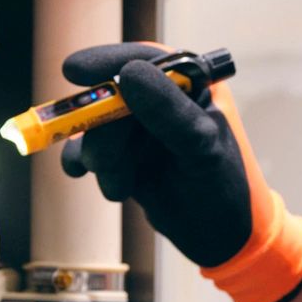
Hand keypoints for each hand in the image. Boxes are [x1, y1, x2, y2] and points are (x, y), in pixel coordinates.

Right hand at [58, 43, 301, 301]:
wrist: (226, 241)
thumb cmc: (227, 189)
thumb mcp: (201, 148)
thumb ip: (168, 111)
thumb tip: (128, 74)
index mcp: (192, 86)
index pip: (147, 59)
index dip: (108, 61)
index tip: (74, 71)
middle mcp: (163, 102)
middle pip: (111, 97)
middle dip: (104, 131)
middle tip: (107, 162)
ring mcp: (142, 131)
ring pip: (97, 128)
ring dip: (102, 159)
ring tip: (123, 187)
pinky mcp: (126, 158)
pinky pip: (88, 150)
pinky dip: (80, 162)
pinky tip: (80, 174)